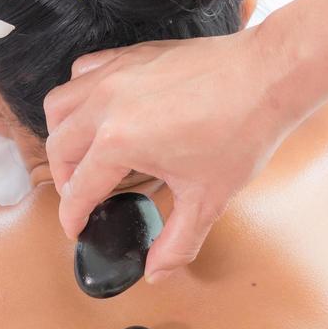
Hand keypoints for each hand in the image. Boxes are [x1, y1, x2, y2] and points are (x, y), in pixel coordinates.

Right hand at [45, 26, 289, 281]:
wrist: (269, 77)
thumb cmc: (240, 131)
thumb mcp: (207, 199)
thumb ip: (176, 243)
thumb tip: (157, 272)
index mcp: (118, 142)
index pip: (78, 190)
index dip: (74, 217)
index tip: (76, 229)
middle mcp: (106, 105)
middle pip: (59, 148)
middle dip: (64, 179)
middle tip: (82, 197)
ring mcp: (115, 75)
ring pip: (59, 105)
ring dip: (63, 134)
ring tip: (81, 154)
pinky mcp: (130, 56)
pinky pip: (82, 72)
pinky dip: (79, 95)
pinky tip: (98, 113)